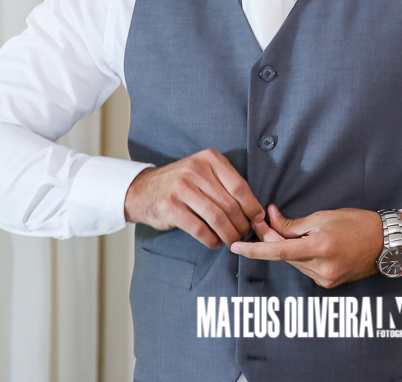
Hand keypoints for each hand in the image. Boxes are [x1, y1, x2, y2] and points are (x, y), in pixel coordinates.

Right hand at [124, 149, 264, 248]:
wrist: (143, 190)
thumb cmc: (181, 184)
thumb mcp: (203, 172)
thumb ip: (226, 184)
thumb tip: (256, 211)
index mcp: (209, 158)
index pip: (239, 185)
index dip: (252, 206)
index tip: (258, 219)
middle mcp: (196, 170)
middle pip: (229, 204)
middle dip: (242, 224)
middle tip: (245, 234)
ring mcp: (181, 188)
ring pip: (216, 218)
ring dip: (229, 234)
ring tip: (233, 241)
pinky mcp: (171, 207)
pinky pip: (199, 229)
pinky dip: (211, 240)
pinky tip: (215, 243)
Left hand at [229, 204, 383, 288]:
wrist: (386, 243)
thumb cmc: (358, 223)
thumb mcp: (324, 217)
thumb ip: (294, 224)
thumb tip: (271, 220)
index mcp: (319, 248)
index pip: (277, 252)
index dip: (253, 249)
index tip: (235, 247)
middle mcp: (320, 268)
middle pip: (284, 256)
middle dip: (271, 239)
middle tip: (266, 219)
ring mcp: (325, 279)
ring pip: (293, 262)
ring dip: (285, 247)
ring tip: (288, 228)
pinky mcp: (329, 283)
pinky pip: (305, 268)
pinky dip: (299, 255)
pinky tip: (306, 243)